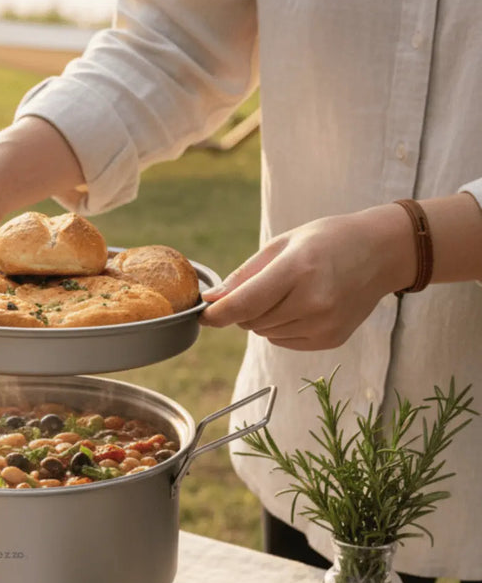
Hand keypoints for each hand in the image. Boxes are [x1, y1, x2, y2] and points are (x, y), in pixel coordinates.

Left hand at [199, 205, 414, 349]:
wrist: (381, 252)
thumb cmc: (326, 241)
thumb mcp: (281, 245)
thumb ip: (244, 276)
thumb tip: (212, 300)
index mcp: (298, 270)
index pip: (244, 304)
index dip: (216, 314)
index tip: (202, 314)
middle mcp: (313, 301)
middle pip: (251, 321)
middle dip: (243, 308)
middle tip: (262, 285)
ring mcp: (325, 324)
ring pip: (265, 333)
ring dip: (262, 318)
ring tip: (287, 292)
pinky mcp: (331, 339)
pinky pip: (283, 341)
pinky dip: (281, 327)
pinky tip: (301, 305)